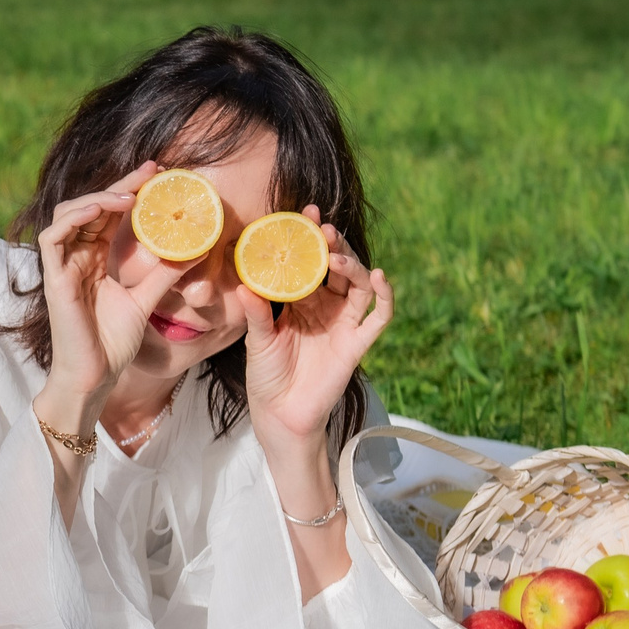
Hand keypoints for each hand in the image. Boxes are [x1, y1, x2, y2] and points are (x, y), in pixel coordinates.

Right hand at [33, 162, 190, 423]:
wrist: (93, 376)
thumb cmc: (113, 343)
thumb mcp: (146, 300)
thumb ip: (165, 275)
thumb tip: (199, 250)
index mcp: (95, 259)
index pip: (109, 214)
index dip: (129, 191)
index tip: (158, 174)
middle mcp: (77, 256)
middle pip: (90, 206)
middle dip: (118, 186)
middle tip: (149, 172)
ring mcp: (62, 266)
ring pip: (67, 213)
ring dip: (95, 197)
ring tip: (127, 195)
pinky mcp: (52, 278)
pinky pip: (52, 237)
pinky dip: (73, 219)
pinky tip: (98, 211)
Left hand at [237, 206, 393, 454]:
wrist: (280, 415)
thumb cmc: (266, 375)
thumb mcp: (258, 340)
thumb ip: (257, 314)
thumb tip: (244, 286)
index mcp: (300, 300)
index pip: (309, 262)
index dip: (311, 238)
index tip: (307, 213)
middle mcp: (325, 307)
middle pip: (337, 268)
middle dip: (333, 245)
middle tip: (323, 228)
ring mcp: (343, 324)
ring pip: (359, 285)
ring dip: (353, 265)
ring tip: (338, 255)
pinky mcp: (357, 344)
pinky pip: (378, 318)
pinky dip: (384, 296)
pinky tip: (379, 276)